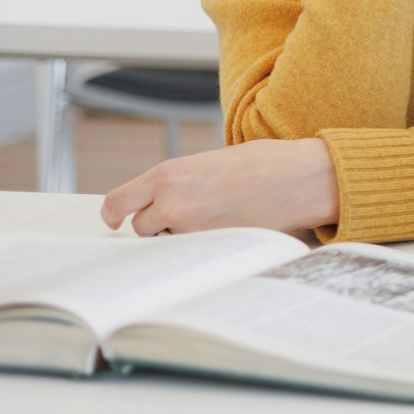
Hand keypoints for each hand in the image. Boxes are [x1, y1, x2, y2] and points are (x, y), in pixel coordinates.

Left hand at [101, 140, 339, 237]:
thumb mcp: (209, 161)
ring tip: (214, 217)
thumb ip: (178, 180)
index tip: (114, 220)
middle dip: (156, 222)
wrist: (301, 178)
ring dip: (179, 235)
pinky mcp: (213, 248)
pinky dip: (202, 245)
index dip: (112, 214)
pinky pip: (194, 252)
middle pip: (141, 226)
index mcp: (168, 175)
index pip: (117, 203)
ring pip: (168, 241)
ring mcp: (192, 229)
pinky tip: (226, 228)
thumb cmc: (264, 163)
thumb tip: (160, 199)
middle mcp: (172, 203)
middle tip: (185, 212)